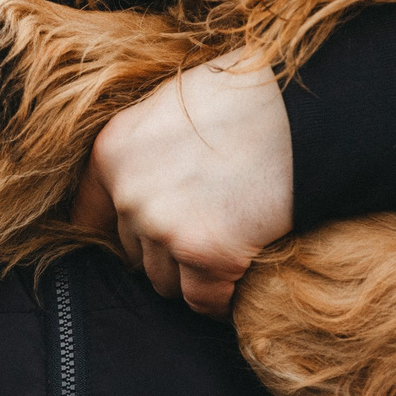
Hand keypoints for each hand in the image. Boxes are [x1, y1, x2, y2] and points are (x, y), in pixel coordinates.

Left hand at [71, 50, 292, 315]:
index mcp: (114, 151)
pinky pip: (205, 301)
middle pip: (135, 253)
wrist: (306, 109)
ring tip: (232, 245)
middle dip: (169, 248)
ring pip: (167, 282)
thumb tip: (145, 175)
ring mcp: (165, 227)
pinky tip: (244, 278)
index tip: (148, 235)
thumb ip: (150, 145)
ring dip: (195, 274)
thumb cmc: (252, 94)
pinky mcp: (207, 255)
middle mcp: (130, 193)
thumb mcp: (179, 102)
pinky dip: (223, 298)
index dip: (123, 228)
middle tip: (211, 226)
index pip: (89, 216)